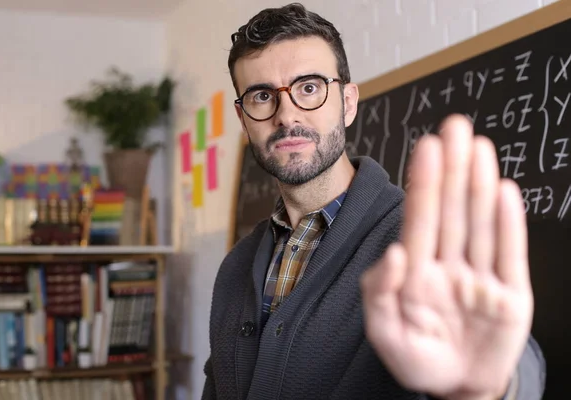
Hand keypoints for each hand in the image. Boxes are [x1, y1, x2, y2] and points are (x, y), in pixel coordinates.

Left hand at [360, 114, 532, 399]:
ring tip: (480, 148)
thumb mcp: (385, 334)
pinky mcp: (511, 297)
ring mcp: (481, 279)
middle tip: (455, 126)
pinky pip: (511, 256)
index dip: (424, 183)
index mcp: (416, 272)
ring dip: (481, 186)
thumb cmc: (416, 359)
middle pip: (452, 211)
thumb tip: (392, 252)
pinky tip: (505, 192)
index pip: (420, 220)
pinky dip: (510, 226)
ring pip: (481, 224)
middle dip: (454, 170)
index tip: (427, 147)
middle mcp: (449, 267)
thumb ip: (379, 294)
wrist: (455, 388)